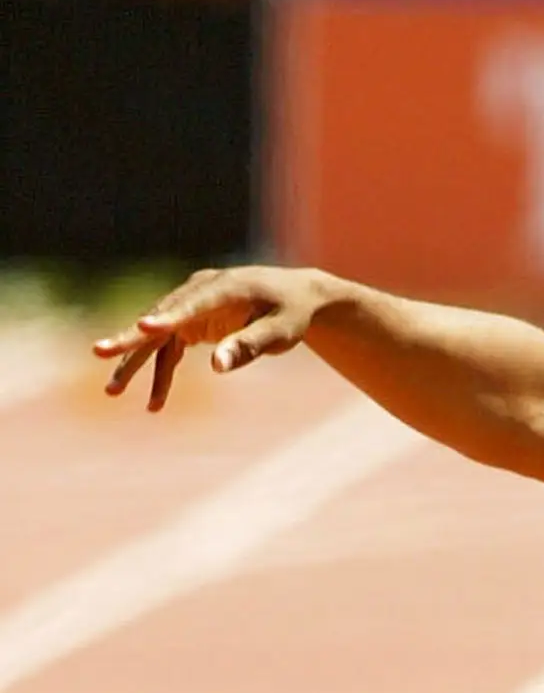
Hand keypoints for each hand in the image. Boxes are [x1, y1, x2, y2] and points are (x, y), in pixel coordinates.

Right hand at [93, 265, 332, 411]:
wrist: (296, 296)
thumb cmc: (291, 314)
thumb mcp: (281, 333)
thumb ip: (250, 346)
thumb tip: (217, 367)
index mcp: (224, 288)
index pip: (190, 304)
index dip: (166, 317)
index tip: (142, 327)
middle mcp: (200, 291)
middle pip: (160, 318)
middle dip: (130, 338)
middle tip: (99, 351)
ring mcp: (192, 305)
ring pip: (158, 336)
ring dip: (135, 363)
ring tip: (112, 391)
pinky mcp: (191, 321)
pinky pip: (170, 349)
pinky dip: (162, 374)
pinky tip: (155, 404)